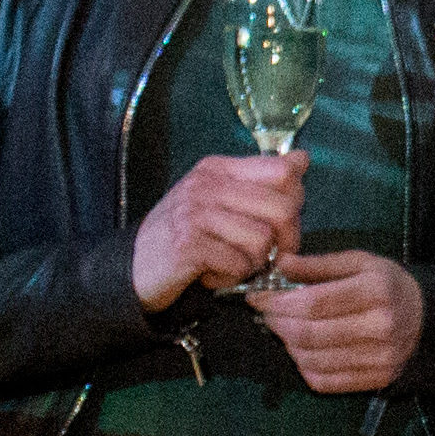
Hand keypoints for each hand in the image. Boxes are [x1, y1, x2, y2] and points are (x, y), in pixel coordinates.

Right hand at [130, 149, 303, 306]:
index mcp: (217, 169)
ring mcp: (193, 214)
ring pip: (263, 240)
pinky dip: (232, 277)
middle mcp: (205, 186)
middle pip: (283, 208)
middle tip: (265, 253)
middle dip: (285, 240)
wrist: (133, 267)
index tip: (282, 221)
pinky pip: (238, 264)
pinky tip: (212, 273)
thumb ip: (261, 180)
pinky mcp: (186, 246)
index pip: (284, 172)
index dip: (296, 201)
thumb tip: (301, 158)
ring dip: (253, 262)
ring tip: (230, 262)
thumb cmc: (186, 233)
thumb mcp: (221, 198)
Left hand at [257, 250, 422, 391]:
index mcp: (376, 291)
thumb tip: (280, 264)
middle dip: (277, 324)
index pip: (313, 303)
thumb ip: (319, 264)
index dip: (277, 302)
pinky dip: (304, 367)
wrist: (427, 318)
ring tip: (287, 331)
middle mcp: (381, 327)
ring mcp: (380, 357)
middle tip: (269, 314)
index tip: (258, 297)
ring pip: (311, 360)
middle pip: (308, 333)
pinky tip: (305, 351)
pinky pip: (324, 382)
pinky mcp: (377, 379)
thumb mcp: (360, 263)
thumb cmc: (386, 285)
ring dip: (288, 346)